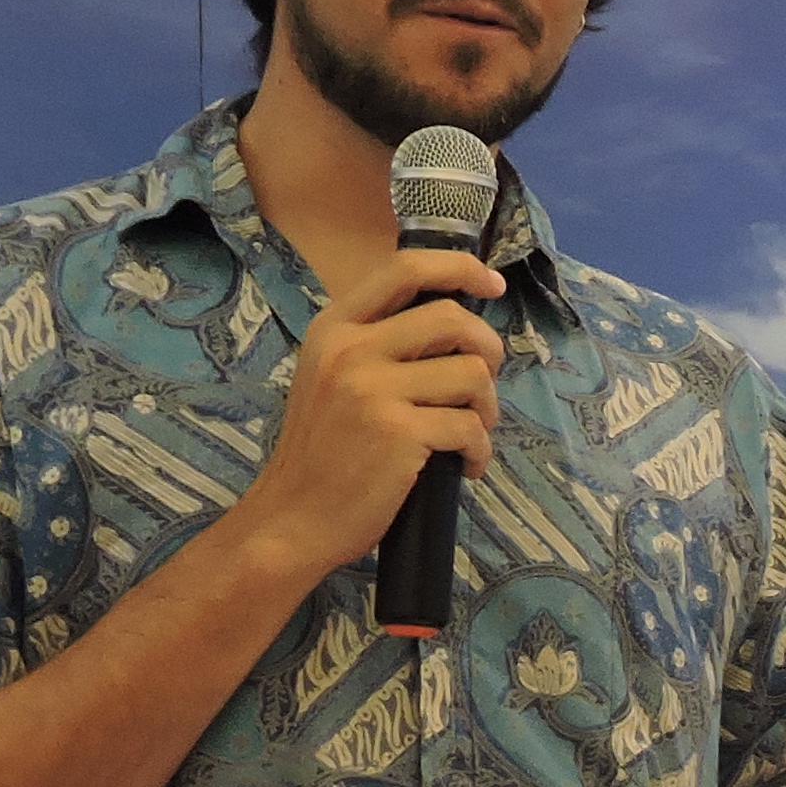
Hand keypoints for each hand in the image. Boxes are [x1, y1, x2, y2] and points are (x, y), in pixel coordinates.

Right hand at [241, 251, 505, 579]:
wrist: (293, 518)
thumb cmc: (323, 453)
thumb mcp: (332, 379)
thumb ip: (378, 345)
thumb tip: (455, 325)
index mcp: (335, 329)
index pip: (404, 268)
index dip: (460, 269)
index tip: (492, 285)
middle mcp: (351, 350)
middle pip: (452, 319)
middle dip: (488, 350)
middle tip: (485, 385)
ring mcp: (373, 390)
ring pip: (472, 373)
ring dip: (487, 408)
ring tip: (470, 433)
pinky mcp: (399, 432)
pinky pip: (470, 427)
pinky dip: (479, 450)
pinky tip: (464, 467)